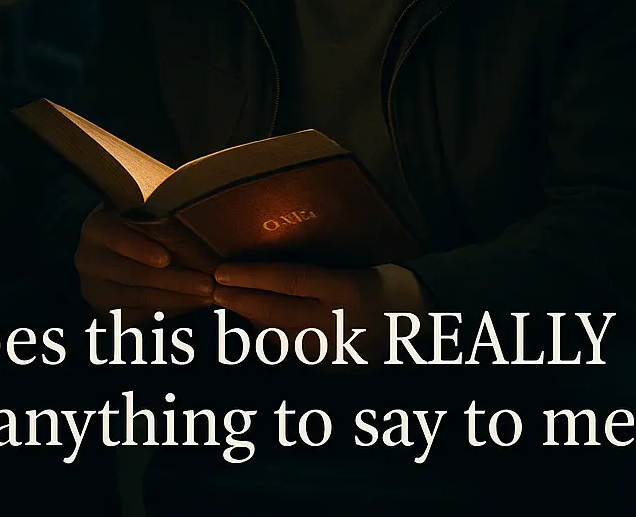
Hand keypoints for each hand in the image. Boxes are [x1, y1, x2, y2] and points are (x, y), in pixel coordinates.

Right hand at [75, 206, 216, 325]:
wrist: (123, 248)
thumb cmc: (146, 226)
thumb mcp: (156, 220)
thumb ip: (175, 234)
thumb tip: (209, 259)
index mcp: (97, 227)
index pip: (116, 237)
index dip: (140, 248)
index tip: (166, 258)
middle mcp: (88, 259)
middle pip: (133, 274)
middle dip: (175, 280)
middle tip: (208, 283)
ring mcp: (93, 289)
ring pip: (139, 298)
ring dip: (179, 298)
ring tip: (208, 296)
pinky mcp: (104, 313)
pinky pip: (138, 317)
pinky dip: (169, 310)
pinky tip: (192, 304)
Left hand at [212, 262, 425, 363]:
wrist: (421, 318)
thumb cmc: (384, 280)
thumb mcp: (354, 266)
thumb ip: (316, 270)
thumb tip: (266, 268)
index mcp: (347, 289)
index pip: (289, 281)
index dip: (252, 276)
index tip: (223, 271)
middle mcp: (339, 322)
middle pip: (277, 312)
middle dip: (241, 301)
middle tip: (214, 289)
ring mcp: (336, 351)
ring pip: (279, 338)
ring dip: (250, 323)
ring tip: (229, 306)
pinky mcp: (334, 370)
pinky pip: (292, 356)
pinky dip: (270, 343)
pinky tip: (255, 330)